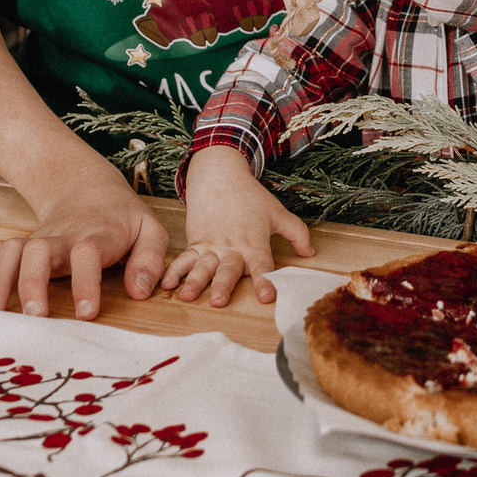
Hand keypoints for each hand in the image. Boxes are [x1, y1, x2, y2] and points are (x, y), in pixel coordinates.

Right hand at [0, 149, 170, 318]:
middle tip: (35, 316)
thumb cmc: (122, 219)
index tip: (86, 313)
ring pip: (11, 250)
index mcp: (97, 235)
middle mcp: (63, 238)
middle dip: (32, 283)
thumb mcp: (150, 230)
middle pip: (38, 251)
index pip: (88, 253)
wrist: (87, 188)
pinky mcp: (21, 243)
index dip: (85, 282)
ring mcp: (38, 239)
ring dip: (0, 279)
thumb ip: (150, 260)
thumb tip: (139, 291)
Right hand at [159, 147, 312, 306]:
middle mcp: (232, 247)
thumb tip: (310, 254)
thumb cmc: (250, 196)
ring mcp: (211, 245)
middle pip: (228, 270)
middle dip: (222, 285)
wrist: (219, 175)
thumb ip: (297, 234)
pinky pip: (185, 259)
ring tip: (186, 296)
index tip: (266, 297)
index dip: (265, 281)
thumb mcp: (278, 212)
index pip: (262, 266)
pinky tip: (166, 284)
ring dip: (194, 281)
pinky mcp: (195, 241)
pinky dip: (174, 271)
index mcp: (254, 243)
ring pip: (203, 266)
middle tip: (218, 301)